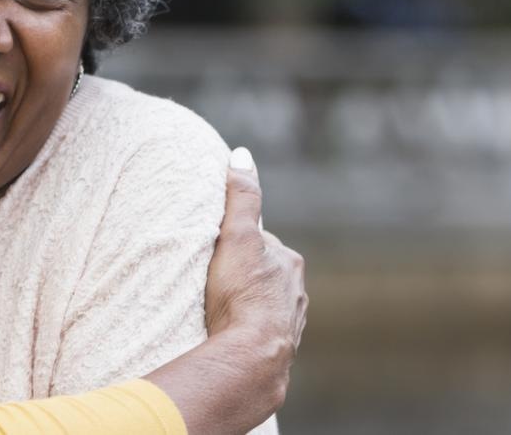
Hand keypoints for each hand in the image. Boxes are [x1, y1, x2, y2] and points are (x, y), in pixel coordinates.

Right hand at [205, 147, 306, 409]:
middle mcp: (297, 293)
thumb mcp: (237, 236)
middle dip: (244, 276)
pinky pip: (262, 335)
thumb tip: (242, 154)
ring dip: (247, 307)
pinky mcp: (280, 351)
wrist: (252, 356)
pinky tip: (231, 338)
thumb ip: (241, 196)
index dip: (236, 244)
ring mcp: (290, 324)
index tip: (215, 253)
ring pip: (266, 306)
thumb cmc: (241, 294)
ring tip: (219, 313)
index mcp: (290, 264)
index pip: (261, 244)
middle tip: (212, 283)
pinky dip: (249, 333)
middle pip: (265, 275)